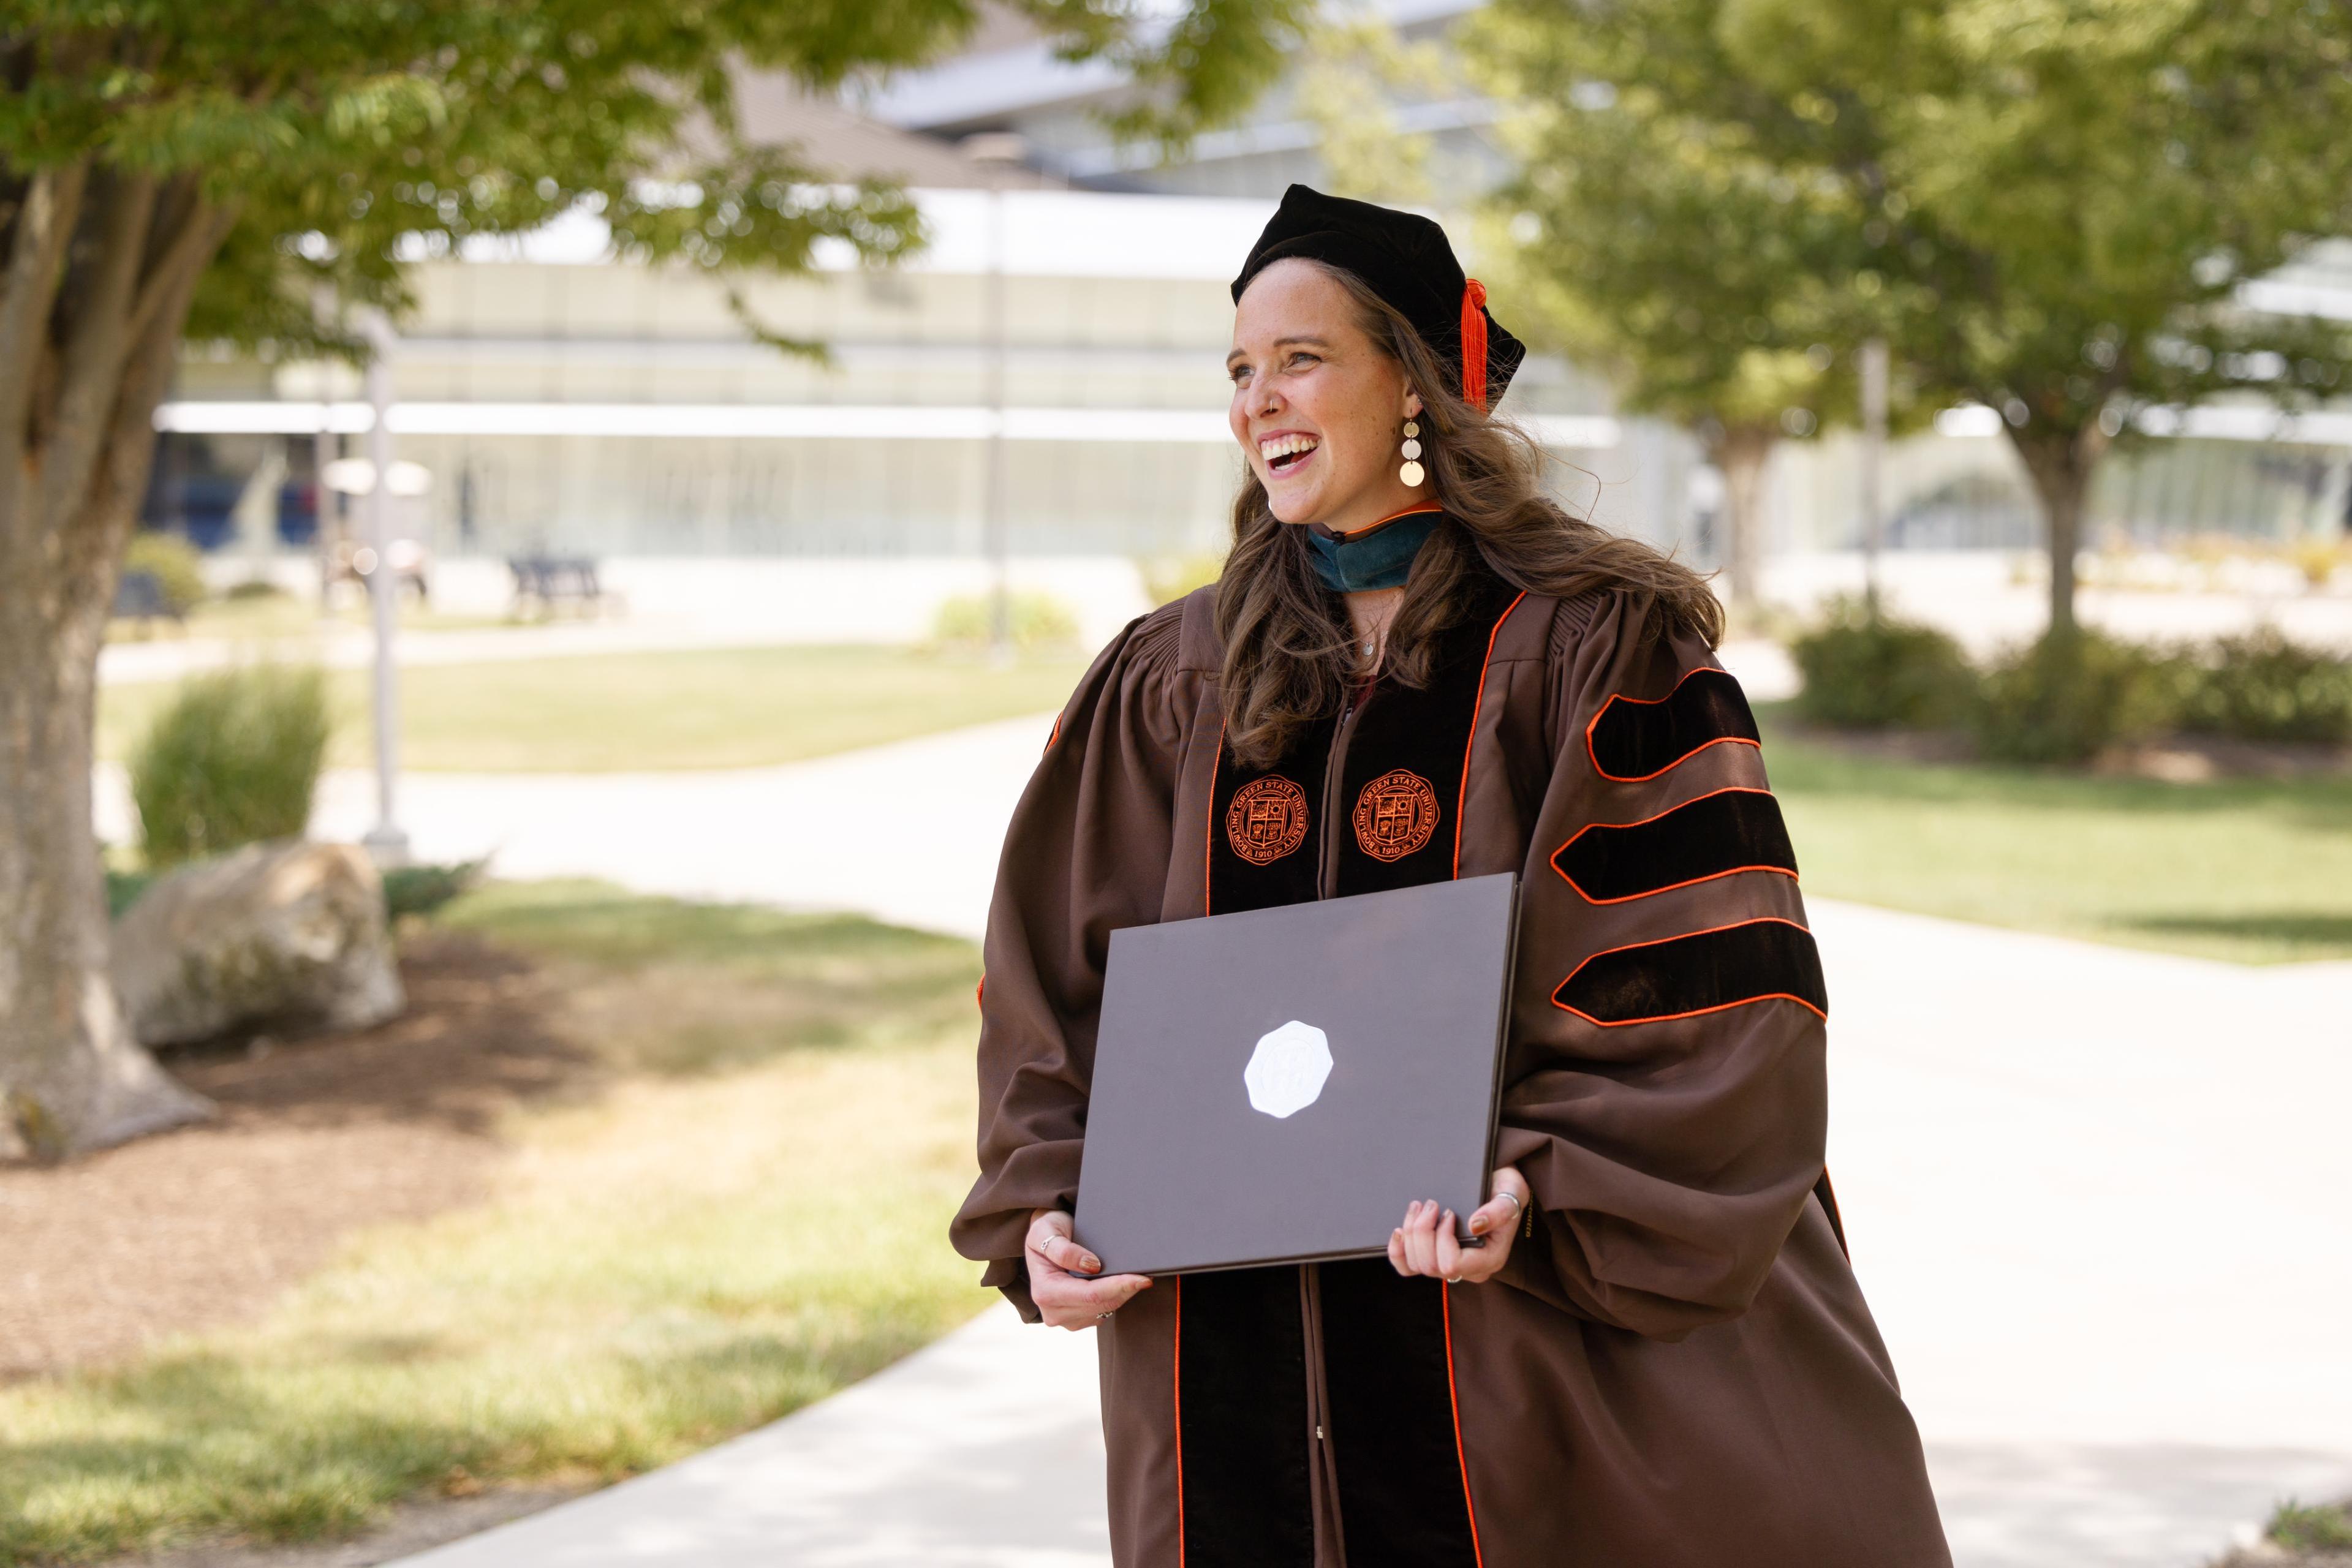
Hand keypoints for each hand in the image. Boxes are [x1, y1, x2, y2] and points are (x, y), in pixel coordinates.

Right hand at [1025, 1208, 1151, 1329]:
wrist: (1044, 1241)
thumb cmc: (1045, 1233)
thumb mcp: (1045, 1230)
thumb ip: (1063, 1250)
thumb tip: (1091, 1265)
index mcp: (1045, 1293)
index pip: (1089, 1295)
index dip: (1118, 1286)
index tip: (1141, 1278)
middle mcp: (1054, 1313)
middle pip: (1101, 1304)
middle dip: (1127, 1289)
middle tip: (1148, 1274)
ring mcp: (1067, 1319)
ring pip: (1106, 1309)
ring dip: (1125, 1293)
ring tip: (1139, 1276)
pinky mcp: (1079, 1319)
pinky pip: (1105, 1310)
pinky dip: (1118, 1296)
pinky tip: (1124, 1282)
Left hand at [1388, 1167, 1528, 1285]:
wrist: (1498, 1186)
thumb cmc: (1506, 1189)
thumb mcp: (1512, 1192)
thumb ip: (1499, 1210)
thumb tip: (1475, 1226)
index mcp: (1489, 1259)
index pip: (1452, 1264)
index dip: (1442, 1238)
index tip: (1448, 1212)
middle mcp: (1470, 1269)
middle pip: (1430, 1266)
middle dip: (1422, 1232)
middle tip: (1430, 1204)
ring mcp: (1451, 1266)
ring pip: (1416, 1265)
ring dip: (1410, 1234)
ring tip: (1417, 1208)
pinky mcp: (1435, 1257)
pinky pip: (1408, 1267)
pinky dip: (1398, 1251)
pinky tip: (1399, 1231)